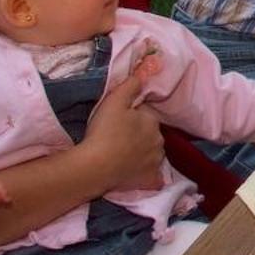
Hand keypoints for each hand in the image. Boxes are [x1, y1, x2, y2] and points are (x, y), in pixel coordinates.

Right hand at [83, 72, 166, 193]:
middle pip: (150, 134)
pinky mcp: (149, 180)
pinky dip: (149, 176)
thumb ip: (130, 85)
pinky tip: (138, 176)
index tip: (119, 121)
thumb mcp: (114, 101)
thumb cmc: (104, 131)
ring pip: (153, 154)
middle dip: (139, 134)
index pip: (146, 114)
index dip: (133, 116)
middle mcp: (159, 141)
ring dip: (143, 153)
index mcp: (152, 121)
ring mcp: (155, 162)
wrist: (95, 166)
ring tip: (122, 155)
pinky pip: (154, 178)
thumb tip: (144, 75)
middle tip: (118, 138)